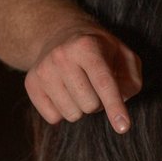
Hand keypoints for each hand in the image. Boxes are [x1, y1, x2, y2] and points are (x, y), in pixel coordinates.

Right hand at [24, 25, 141, 131]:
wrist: (58, 34)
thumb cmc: (98, 49)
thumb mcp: (122, 54)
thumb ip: (130, 78)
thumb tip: (120, 100)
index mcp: (87, 46)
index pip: (104, 83)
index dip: (115, 106)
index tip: (123, 126)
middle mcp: (62, 56)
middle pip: (90, 105)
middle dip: (98, 102)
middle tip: (94, 85)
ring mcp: (43, 70)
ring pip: (72, 114)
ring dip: (80, 107)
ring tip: (78, 87)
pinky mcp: (31, 83)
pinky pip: (53, 118)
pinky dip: (62, 110)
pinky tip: (63, 91)